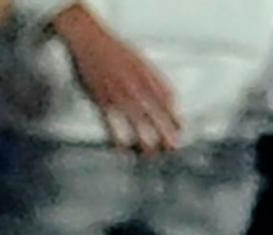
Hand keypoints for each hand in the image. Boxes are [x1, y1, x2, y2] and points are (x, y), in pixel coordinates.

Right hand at [53, 4, 184, 152]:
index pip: (168, 98)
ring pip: (137, 122)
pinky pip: (112, 123)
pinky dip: (118, 137)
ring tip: (150, 153)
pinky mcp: (103, 101)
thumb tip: (168, 97)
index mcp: (148, 75)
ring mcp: (120, 95)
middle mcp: (137, 86)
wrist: (91, 42)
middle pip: (156, 114)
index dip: (175, 115)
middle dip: (166, 132)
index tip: (181, 128)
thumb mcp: (141, 60)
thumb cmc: (116, 50)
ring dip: (145, 140)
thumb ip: (155, 78)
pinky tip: (123, 147)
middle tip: (172, 148)